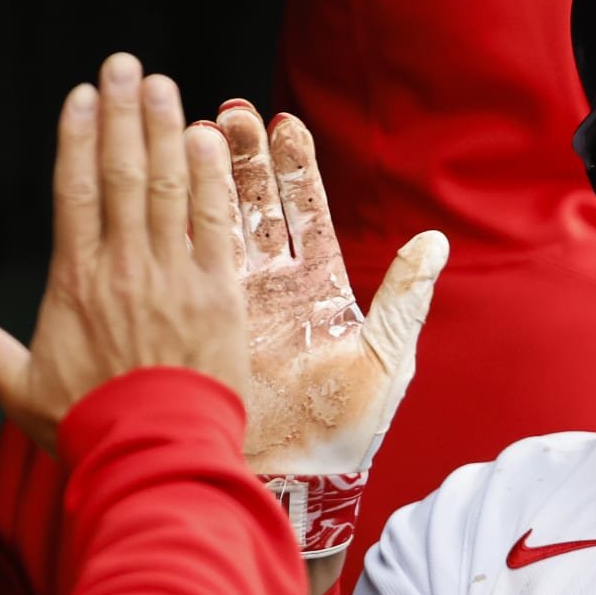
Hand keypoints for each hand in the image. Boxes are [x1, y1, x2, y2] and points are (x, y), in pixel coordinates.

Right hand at [0, 54, 247, 450]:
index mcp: (75, 281)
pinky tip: (209, 139)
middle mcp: (123, 266)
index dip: (78, 137)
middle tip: (126, 67)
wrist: (154, 455)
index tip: (83, 98)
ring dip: (165, 129)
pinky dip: (212, 176)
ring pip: (168, 185)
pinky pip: (216, 221)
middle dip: (123, 114)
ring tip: (163, 86)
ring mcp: (173, 275)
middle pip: (122, 172)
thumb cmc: (87, 426)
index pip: (74, 191)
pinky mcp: (218, 292)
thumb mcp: (18, 387)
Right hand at [212, 101, 446, 476]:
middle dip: (243, 159)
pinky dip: (175, 230)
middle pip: (254, 207)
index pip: (303, 213)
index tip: (283, 125)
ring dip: (204, 181)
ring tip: (192, 129)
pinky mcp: (203, 326)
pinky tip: (161, 190)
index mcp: (317, 288)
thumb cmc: (347, 428)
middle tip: (228, 113)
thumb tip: (434, 242)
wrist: (296, 481)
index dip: (293, 170)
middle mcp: (273, 288)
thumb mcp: (386, 358)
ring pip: (215, 228)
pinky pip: (186, 269)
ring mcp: (234, 304)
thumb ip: (406, 297)